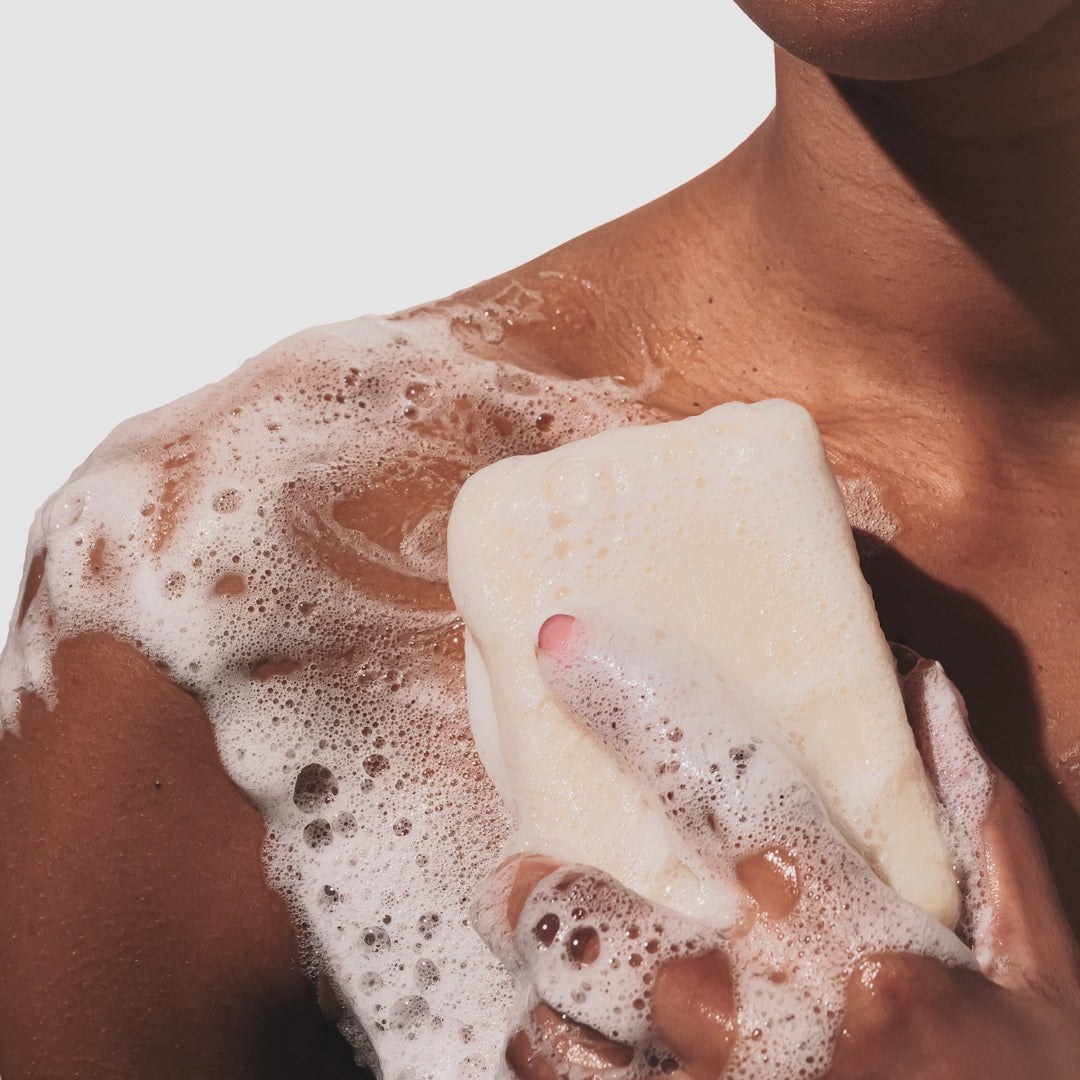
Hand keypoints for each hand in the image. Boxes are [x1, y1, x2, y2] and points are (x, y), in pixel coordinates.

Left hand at [472, 616, 1079, 1078]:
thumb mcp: (1035, 966)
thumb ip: (979, 825)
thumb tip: (925, 690)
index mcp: (856, 945)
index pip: (726, 794)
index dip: (635, 713)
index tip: (563, 650)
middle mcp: (769, 1025)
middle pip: (598, 928)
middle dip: (540, 894)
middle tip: (527, 874)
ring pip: (563, 1032)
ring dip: (547, 992)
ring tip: (559, 966)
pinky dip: (557, 1063)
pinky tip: (582, 1046)